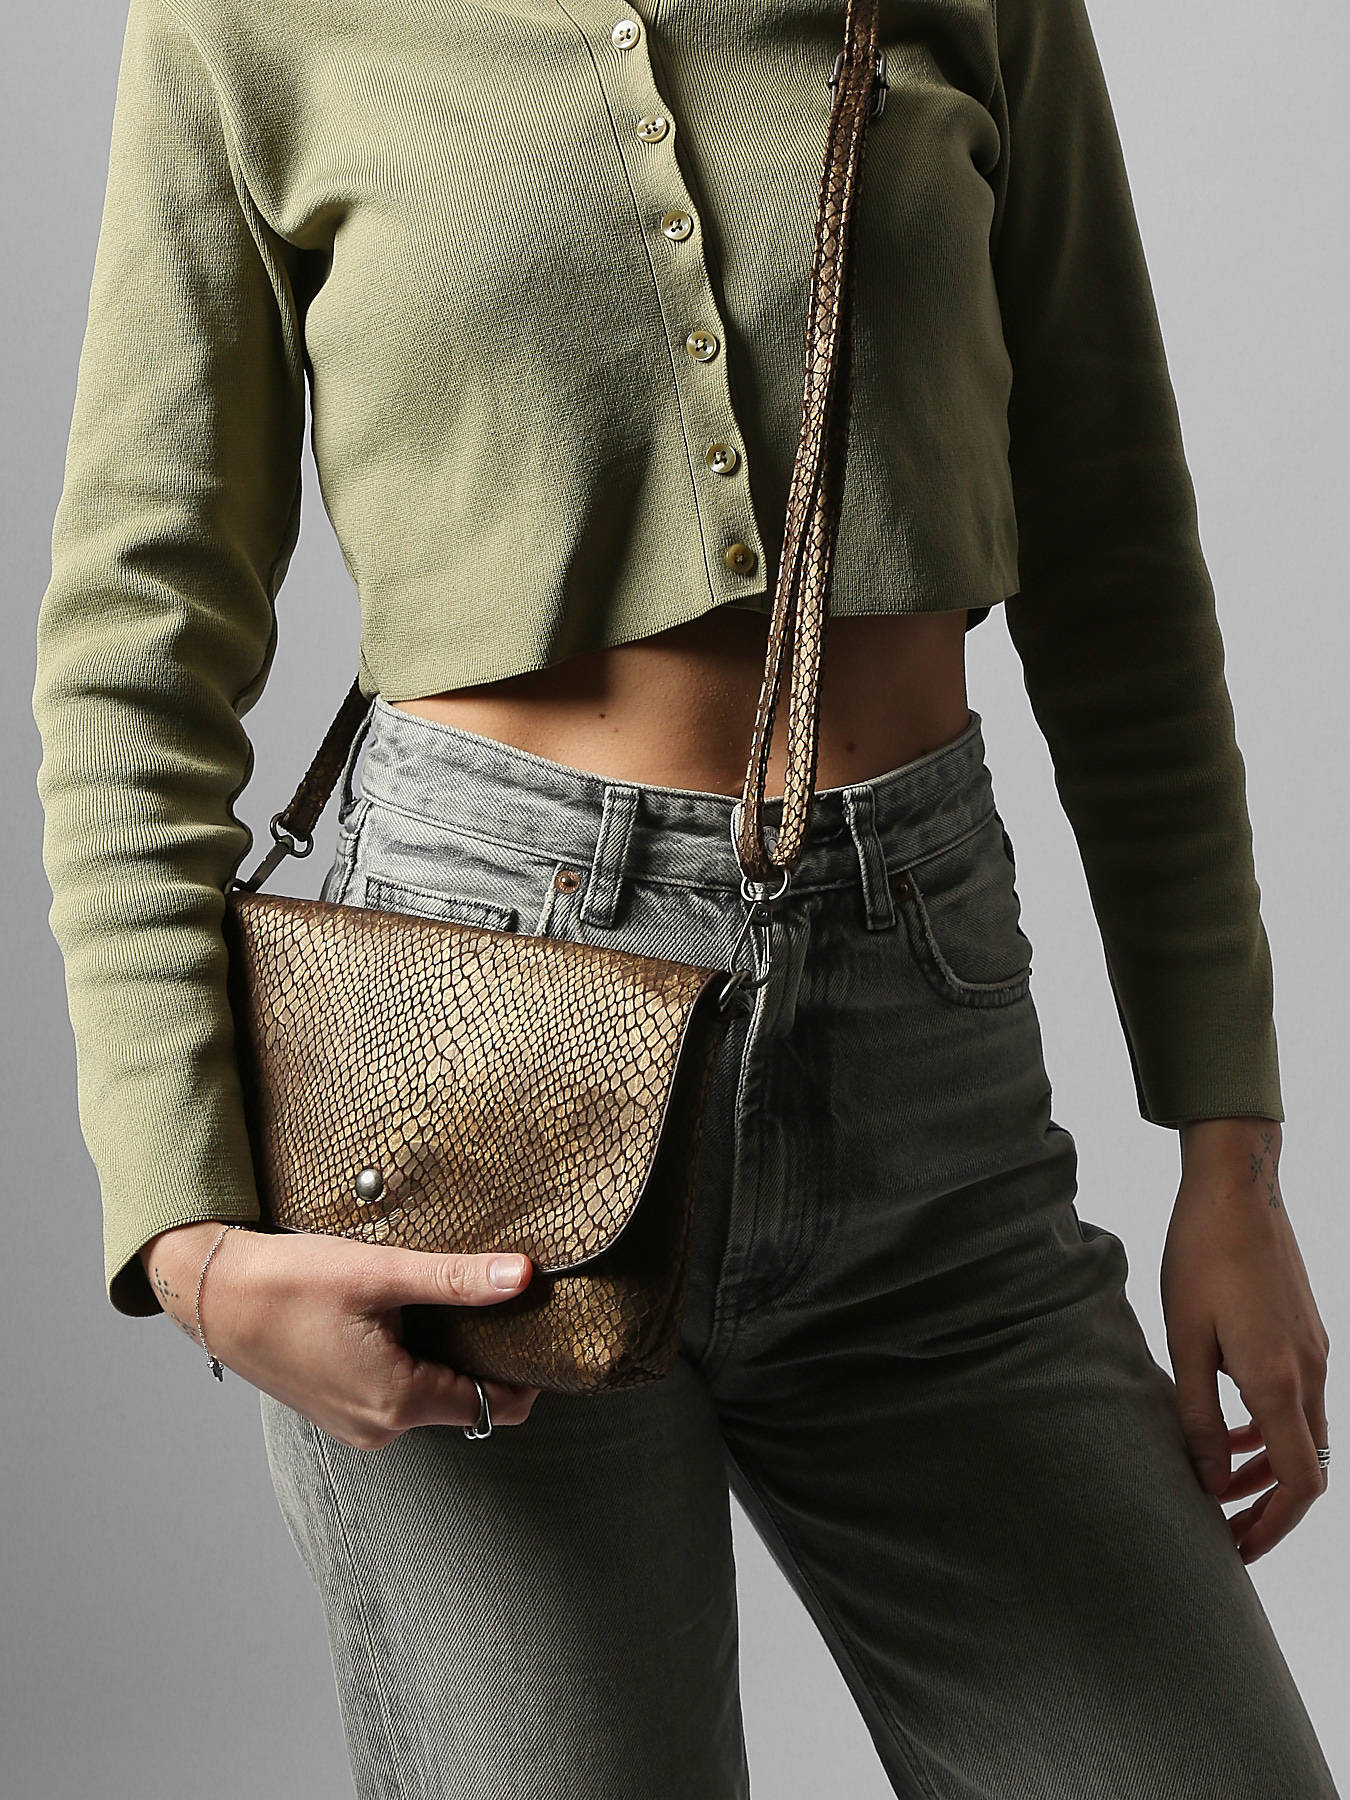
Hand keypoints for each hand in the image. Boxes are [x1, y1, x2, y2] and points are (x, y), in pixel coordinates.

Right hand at [140, 1222, 540, 1446]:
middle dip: (486, 1358)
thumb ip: (456, 1279)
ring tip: (443, 1304)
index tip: (536, 1325)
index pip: (497, 1405)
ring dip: (446, 1358)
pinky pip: (399, 1395)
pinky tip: (403, 1320)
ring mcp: (357, 1426)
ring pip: (432, 1398)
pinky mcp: (339, 1411)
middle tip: (495, 1302)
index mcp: (397, 1401)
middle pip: (467, 1402)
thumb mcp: (380, 1272)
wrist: (212, 1295)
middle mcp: (380, 1428)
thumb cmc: (288, 1281)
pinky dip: (413, 1363)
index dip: (525, 1368)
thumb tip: (523, 1275)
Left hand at [1162, 1120, 1330, 1562]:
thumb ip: (1196, 1415)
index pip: (1299, 1483)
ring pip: (1303, 1435)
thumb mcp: (1184, 1337)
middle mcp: (1310, 1373)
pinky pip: (1297, 1401)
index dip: (1272, 1527)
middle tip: (1223, 1529)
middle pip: (1308, 1468)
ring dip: (1266, 1468)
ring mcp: (1314, 1352)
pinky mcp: (1305, 1333)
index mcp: (1279, 1381)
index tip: (1236, 1550)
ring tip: (1217, 1482)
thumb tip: (1208, 1483)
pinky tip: (1227, 1427)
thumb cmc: (1201, 1255)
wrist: (1238, 1186)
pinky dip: (1268, 1428)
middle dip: (1269, 1508)